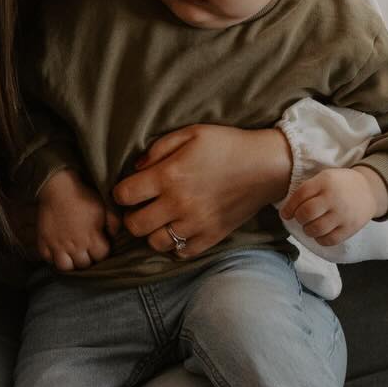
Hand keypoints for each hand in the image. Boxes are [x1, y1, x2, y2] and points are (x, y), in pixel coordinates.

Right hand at [36, 170, 114, 271]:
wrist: (59, 187)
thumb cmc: (83, 196)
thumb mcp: (104, 207)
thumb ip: (114, 223)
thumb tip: (115, 235)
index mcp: (92, 238)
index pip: (101, 257)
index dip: (102, 252)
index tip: (100, 246)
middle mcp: (75, 246)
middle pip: (84, 264)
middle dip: (88, 259)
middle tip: (87, 251)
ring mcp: (57, 245)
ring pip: (65, 267)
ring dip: (70, 263)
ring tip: (72, 256)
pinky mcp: (44, 241)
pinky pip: (47, 258)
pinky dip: (52, 258)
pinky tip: (57, 252)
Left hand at [112, 124, 291, 258]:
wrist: (267, 165)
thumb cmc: (227, 145)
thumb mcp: (190, 134)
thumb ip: (158, 149)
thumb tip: (136, 169)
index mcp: (169, 176)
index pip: (124, 195)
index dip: (120, 193)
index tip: (128, 191)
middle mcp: (179, 204)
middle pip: (134, 226)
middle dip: (131, 217)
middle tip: (141, 208)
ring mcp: (196, 224)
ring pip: (155, 243)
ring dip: (152, 233)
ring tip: (160, 220)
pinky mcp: (212, 236)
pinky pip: (181, 252)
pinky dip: (175, 245)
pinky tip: (179, 230)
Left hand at [280, 165, 387, 245]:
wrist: (368, 189)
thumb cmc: (338, 184)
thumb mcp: (324, 178)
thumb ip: (307, 190)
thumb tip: (287, 210)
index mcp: (325, 182)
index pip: (300, 196)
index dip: (289, 207)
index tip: (286, 214)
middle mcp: (334, 198)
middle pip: (306, 213)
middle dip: (299, 218)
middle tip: (301, 218)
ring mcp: (343, 214)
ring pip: (316, 229)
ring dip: (308, 230)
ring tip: (310, 226)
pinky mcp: (350, 228)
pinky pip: (329, 240)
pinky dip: (320, 239)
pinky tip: (320, 234)